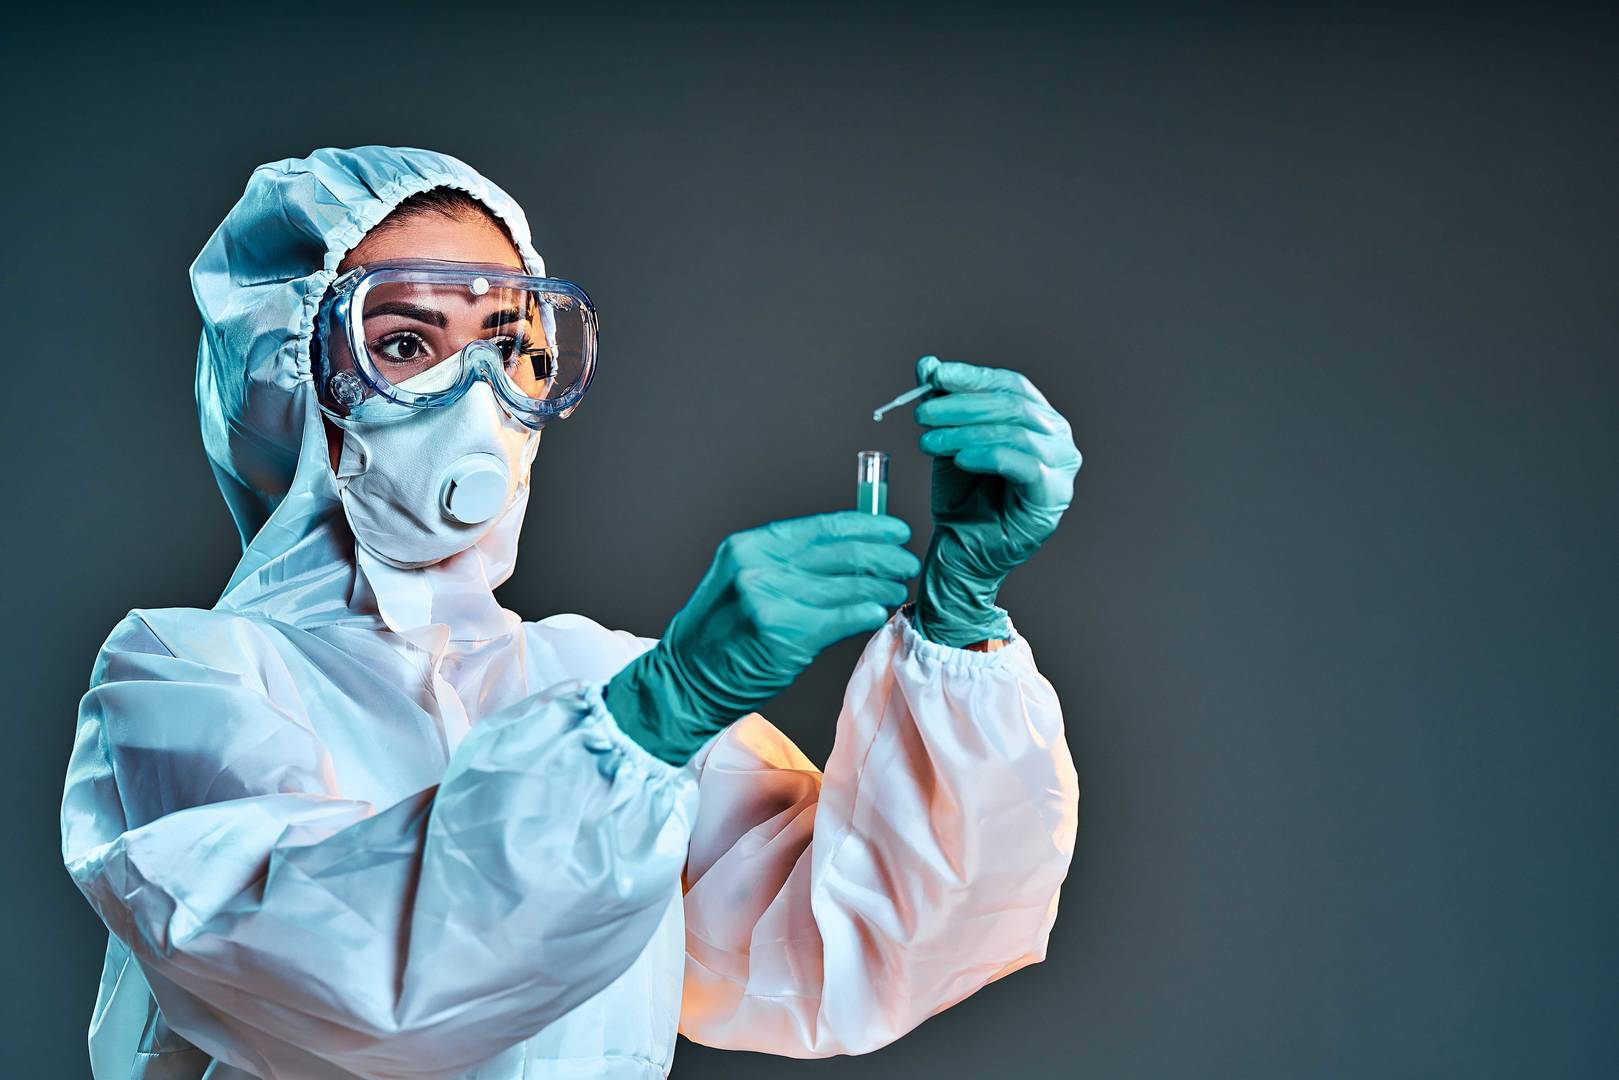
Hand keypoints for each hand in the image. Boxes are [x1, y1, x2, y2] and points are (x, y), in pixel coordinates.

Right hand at [605, 512, 919, 763]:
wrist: (686, 680)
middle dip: (884, 555)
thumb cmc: (719, 634)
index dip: (866, 526)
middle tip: (906, 561)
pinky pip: (842, 618)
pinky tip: (878, 612)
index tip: (894, 530)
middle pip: (840, 553)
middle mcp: (759, 568)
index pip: (821, 527)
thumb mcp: (742, 581)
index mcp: (749, 547)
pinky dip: (866, 613)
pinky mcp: (785, 637)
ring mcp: (771, 602)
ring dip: (881, 586)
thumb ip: (788, 564)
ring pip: (847, 586)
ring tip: (897, 588)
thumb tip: (850, 552)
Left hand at [912, 356, 1080, 646]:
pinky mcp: (1052, 498)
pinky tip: (959, 459)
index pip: (1010, 384)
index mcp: (1038, 419)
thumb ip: (941, 403)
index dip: (973, 377)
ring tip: (928, 441)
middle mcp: (1057, 438)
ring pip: (1017, 433)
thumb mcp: (946, 441)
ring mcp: (1061, 469)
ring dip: (966, 432)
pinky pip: (1025, 466)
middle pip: (1013, 405)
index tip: (934, 374)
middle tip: (922, 413)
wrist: (960, 552)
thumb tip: (927, 363)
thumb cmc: (960, 498)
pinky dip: (989, 456)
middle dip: (962, 405)